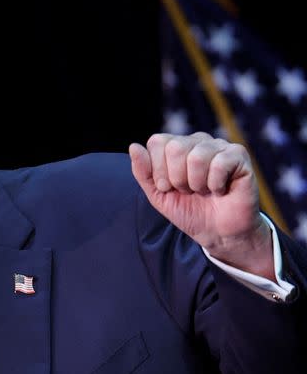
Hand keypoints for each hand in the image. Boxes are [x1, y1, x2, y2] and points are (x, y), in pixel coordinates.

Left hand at [129, 132, 273, 279]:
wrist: (218, 232)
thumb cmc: (189, 211)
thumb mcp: (158, 195)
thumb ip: (143, 172)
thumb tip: (133, 146)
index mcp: (176, 146)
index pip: (157, 142)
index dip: (158, 170)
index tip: (168, 187)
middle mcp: (197, 141)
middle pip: (175, 147)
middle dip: (177, 179)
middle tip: (188, 191)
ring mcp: (219, 146)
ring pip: (196, 157)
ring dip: (197, 184)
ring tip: (204, 191)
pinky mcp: (239, 155)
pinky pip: (219, 164)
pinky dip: (215, 184)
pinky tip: (220, 189)